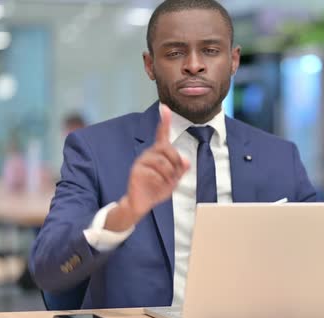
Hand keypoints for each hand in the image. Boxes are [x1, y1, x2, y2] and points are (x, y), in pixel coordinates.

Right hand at [105, 104, 189, 230]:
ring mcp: (142, 161)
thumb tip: (186, 161)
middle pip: (167, 148)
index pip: (161, 134)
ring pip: (162, 161)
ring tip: (168, 182)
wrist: (141, 203)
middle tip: (177, 174)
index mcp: (158, 153)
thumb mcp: (174, 180)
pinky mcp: (136, 170)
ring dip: (170, 174)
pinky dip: (161, 180)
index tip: (165, 107)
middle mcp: (149, 154)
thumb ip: (180, 169)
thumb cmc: (157, 189)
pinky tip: (157, 185)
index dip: (164, 121)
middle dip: (176, 161)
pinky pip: (154, 172)